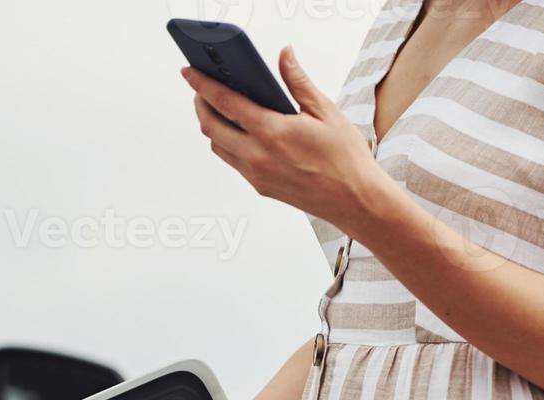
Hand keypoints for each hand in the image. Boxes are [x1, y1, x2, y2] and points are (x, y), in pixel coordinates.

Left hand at [183, 47, 388, 238]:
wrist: (354, 200)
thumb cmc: (345, 158)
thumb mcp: (325, 111)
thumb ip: (298, 82)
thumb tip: (284, 56)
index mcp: (271, 132)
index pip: (225, 103)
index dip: (202, 85)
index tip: (189, 73)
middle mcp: (257, 156)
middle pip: (210, 127)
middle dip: (200, 104)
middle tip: (201, 89)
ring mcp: (255, 174)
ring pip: (217, 147)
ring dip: (211, 126)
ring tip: (217, 108)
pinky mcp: (259, 187)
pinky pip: (232, 161)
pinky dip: (226, 143)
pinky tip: (238, 131)